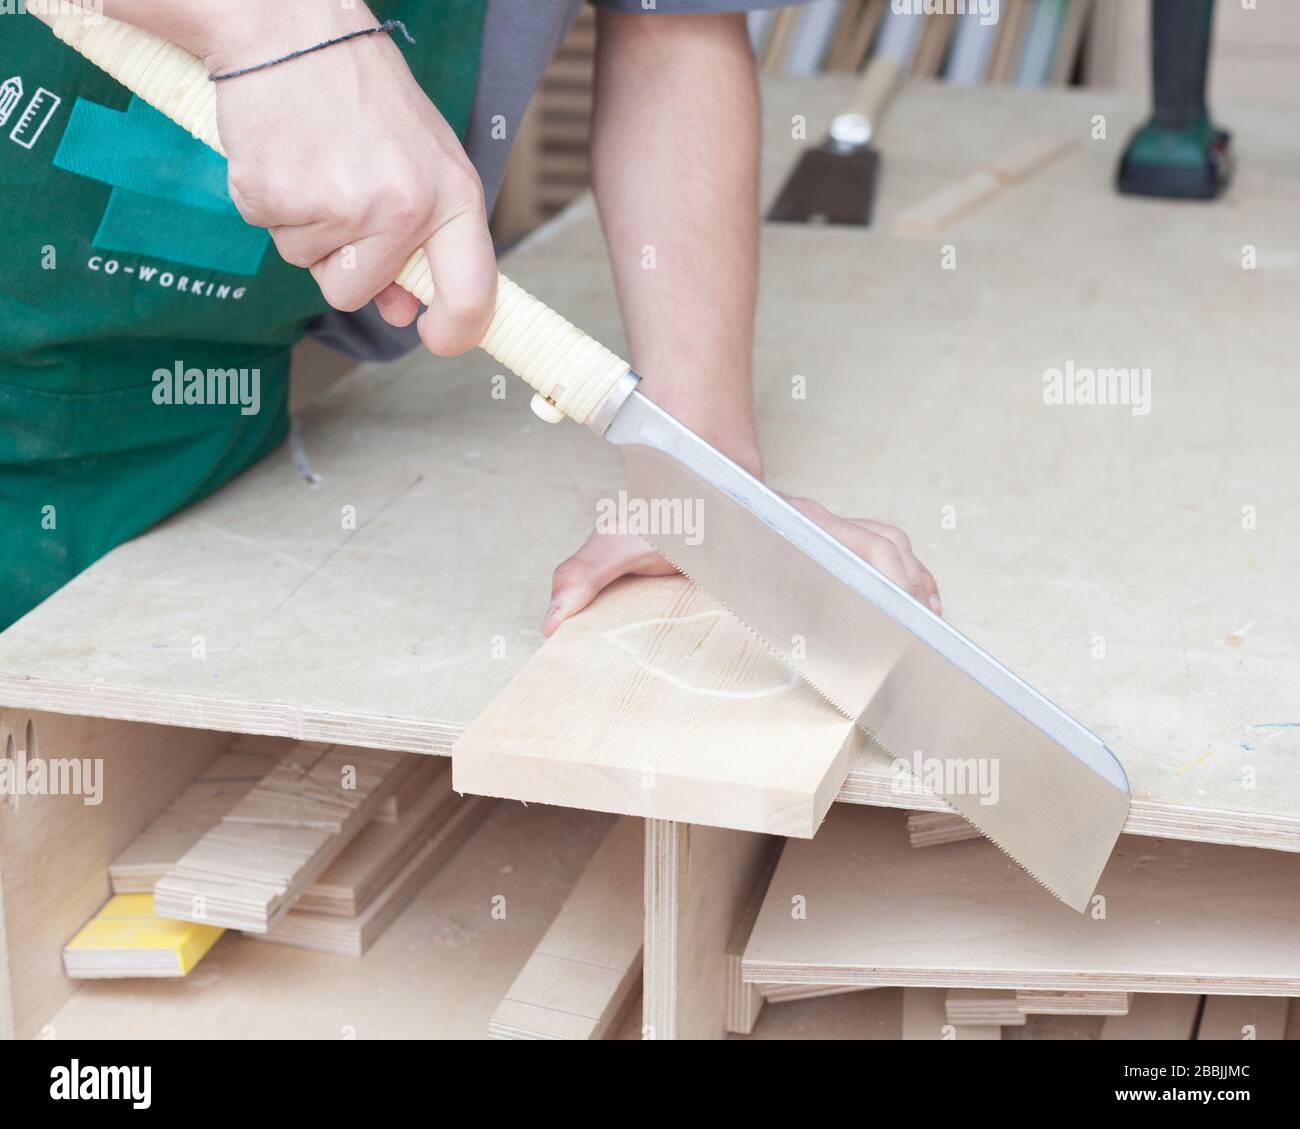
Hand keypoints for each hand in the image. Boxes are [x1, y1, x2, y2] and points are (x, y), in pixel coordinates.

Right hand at [195, 1, 495, 353]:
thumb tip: (399, 311)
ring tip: (316, 160)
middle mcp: (402, 208)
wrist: (290, 28)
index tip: (435, 336)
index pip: (472, 293)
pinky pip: (269, 233)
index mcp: (452, 195)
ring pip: (310, 265)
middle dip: (343, 264)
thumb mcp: (421, 161)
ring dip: (306, 226)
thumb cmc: (363, 97)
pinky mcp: (275, 199)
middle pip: (358, 294)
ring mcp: (338, 207)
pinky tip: (286, 154)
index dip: (455, 331)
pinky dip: (273, 202)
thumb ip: (422, 239)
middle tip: (342, 194)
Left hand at [544, 494, 940, 636]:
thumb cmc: (663, 502)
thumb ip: (586, 572)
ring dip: (912, 584)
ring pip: (886, 546)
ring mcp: (821, 523)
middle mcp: (807, 521)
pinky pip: (883, 545)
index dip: (864, 580)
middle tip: (919, 639)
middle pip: (875, 550)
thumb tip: (555, 614)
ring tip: (929, 632)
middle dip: (902, 592)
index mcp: (773, 526)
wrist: (685, 457)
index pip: (831, 550)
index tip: (889, 613)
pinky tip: (923, 605)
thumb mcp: (621, 537)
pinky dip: (909, 573)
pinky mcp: (825, 532)